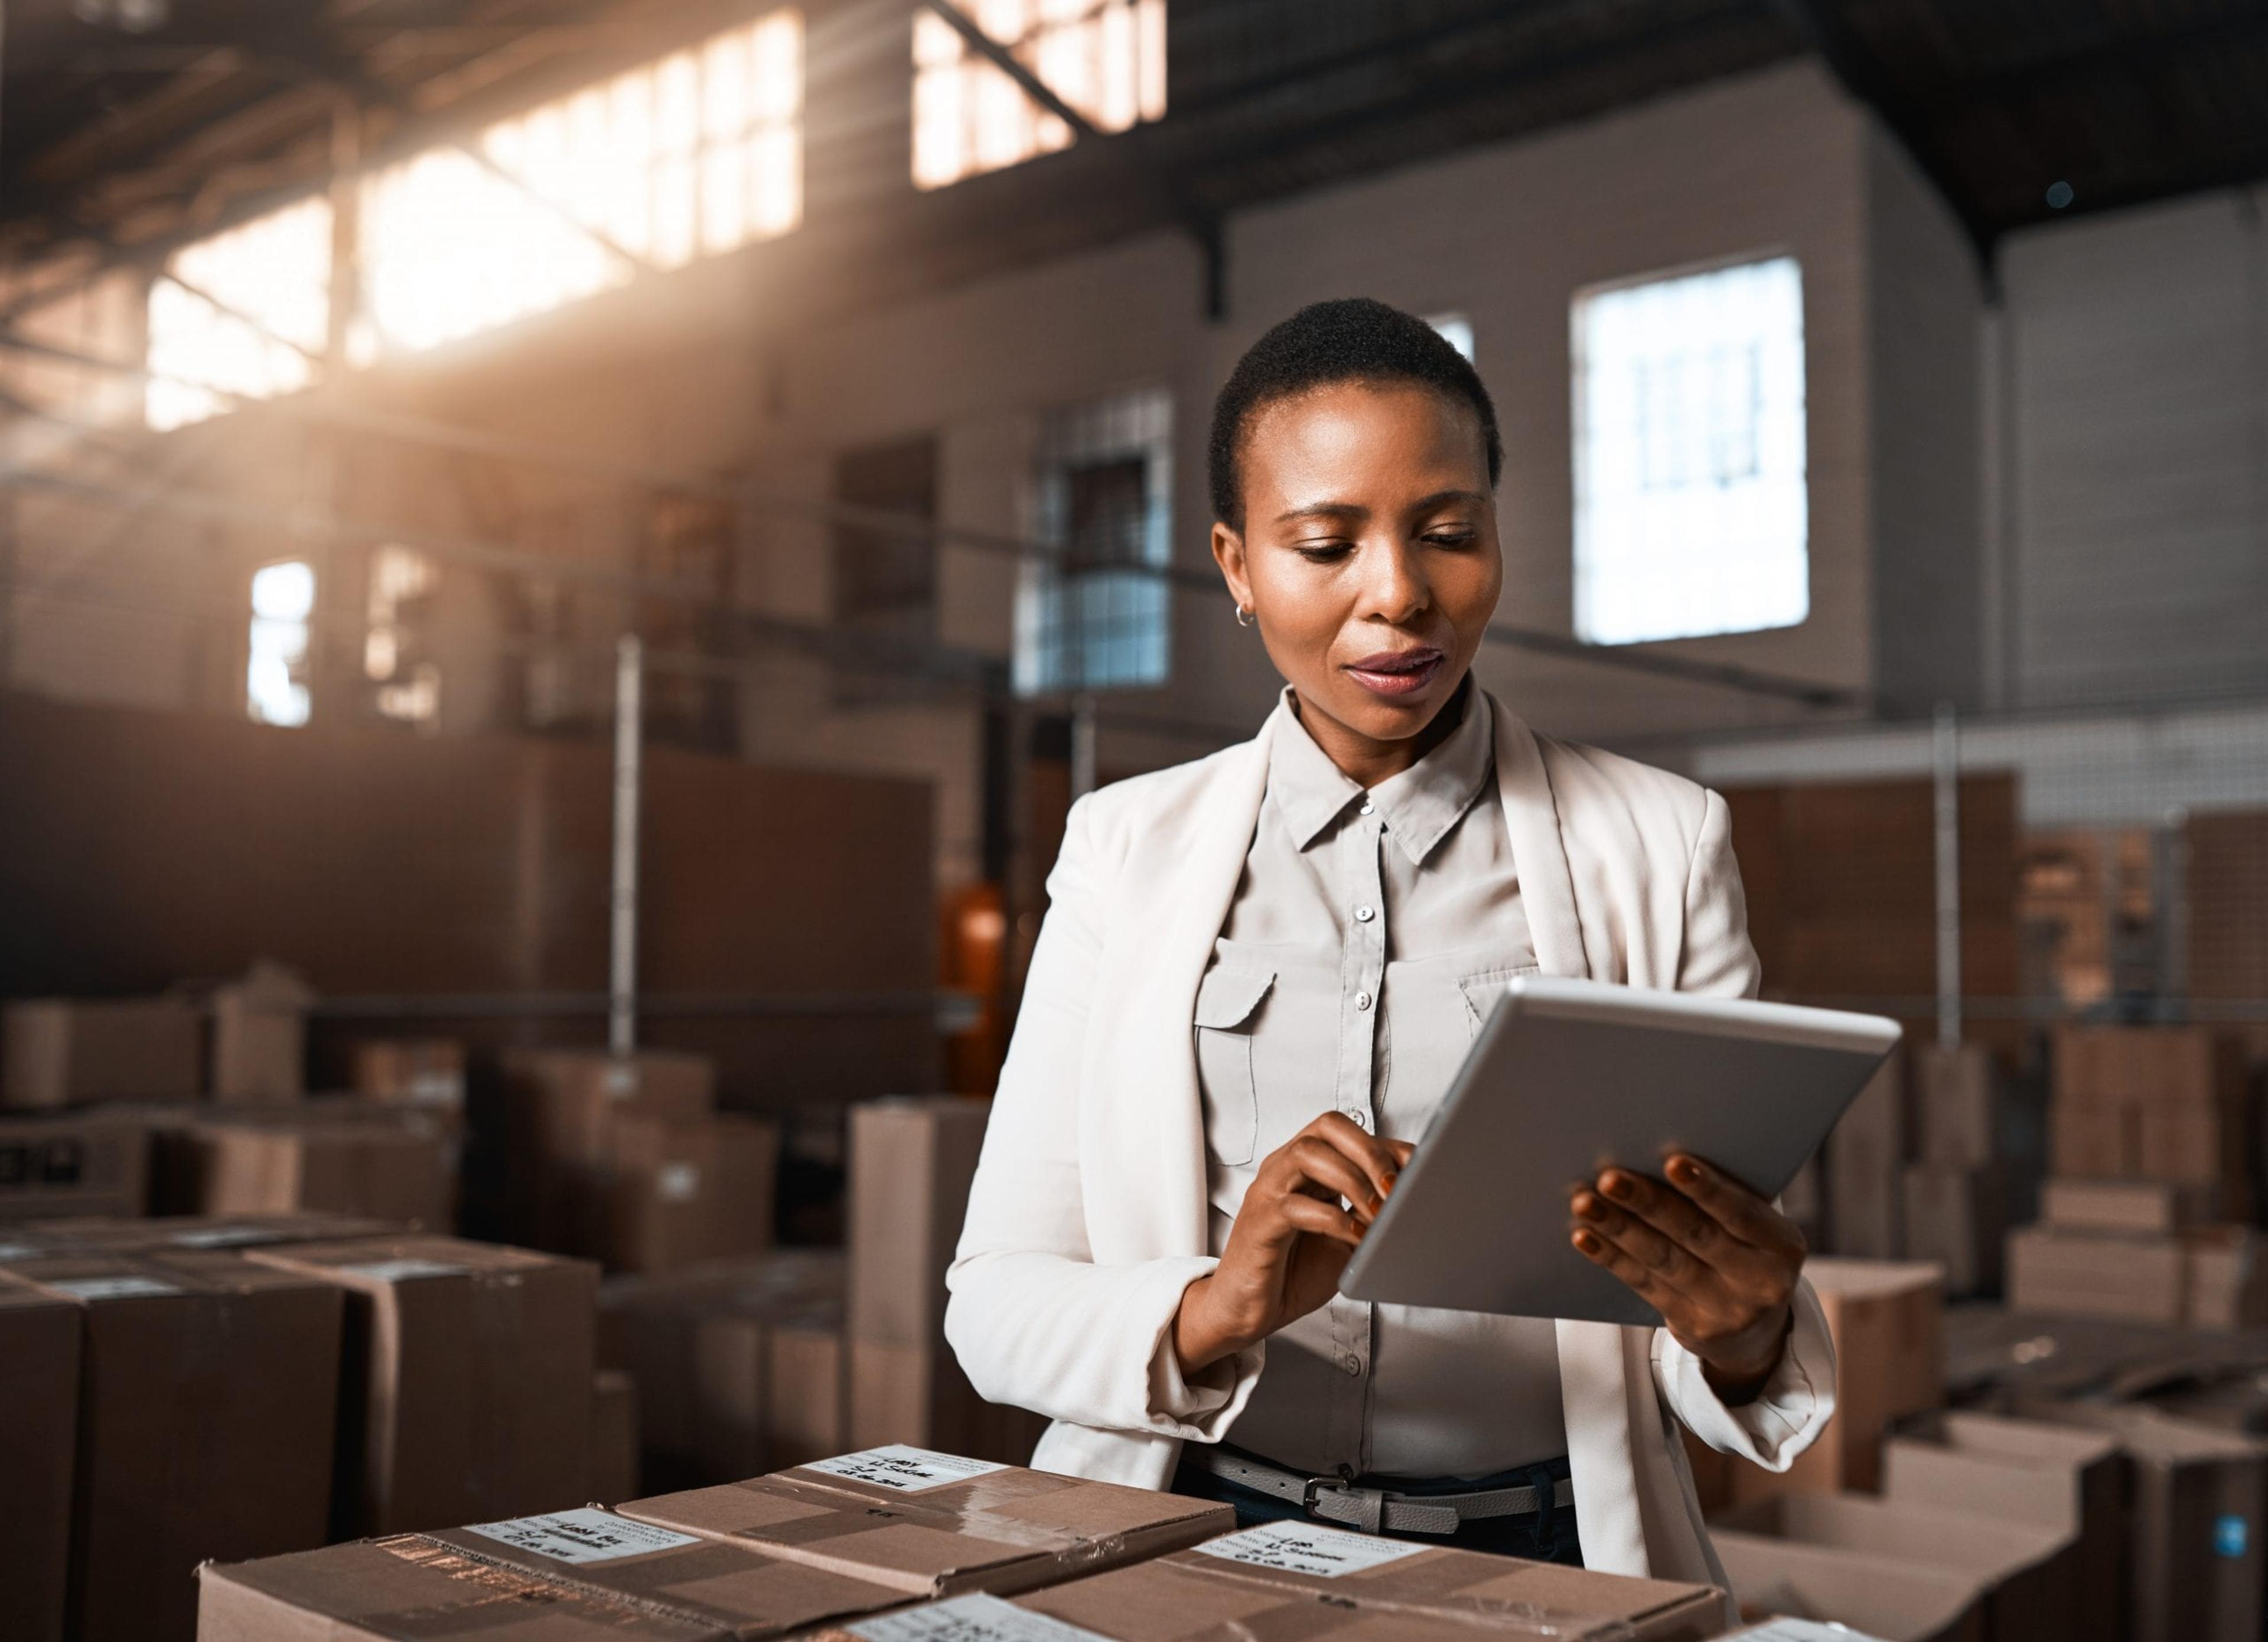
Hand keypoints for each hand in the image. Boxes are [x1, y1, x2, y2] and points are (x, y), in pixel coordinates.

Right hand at [1173, 1113, 1413, 1373]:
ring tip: (1377, 1214)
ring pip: (1308, 1155)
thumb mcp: (1345, 1238)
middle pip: (1327, 1128)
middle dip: (1370, 1152)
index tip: (1418, 1170)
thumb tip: (1412, 1204)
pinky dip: (1333, 1219)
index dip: (1386, 1145)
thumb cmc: (1292, 1271)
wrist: (1246, 1309)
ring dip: (1353, 1179)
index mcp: (1305, 1167)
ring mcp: (1268, 1192)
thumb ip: (1368, 1216)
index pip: (1347, 1131)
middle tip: (1395, 1189)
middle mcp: (1284, 1169)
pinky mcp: (1260, 1222)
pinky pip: (1296, 1206)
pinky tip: (1354, 1237)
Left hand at [1568, 1154, 1803, 1400]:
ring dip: (1619, 1228)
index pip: (1743, 1214)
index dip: (1708, 1189)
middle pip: (1696, 1235)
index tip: (1672, 1161)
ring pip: (1663, 1261)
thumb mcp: (1756, 1228)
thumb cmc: (1746, 1250)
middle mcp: (1761, 1282)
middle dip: (1649, 1204)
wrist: (1756, 1332)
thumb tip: (1658, 1148)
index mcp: (1783, 1245)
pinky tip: (1584, 1236)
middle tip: (1610, 1177)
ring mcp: (1726, 1311)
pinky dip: (1611, 1257)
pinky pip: (1644, 1285)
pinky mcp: (1692, 1329)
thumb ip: (1726, 1195)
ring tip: (1585, 1202)